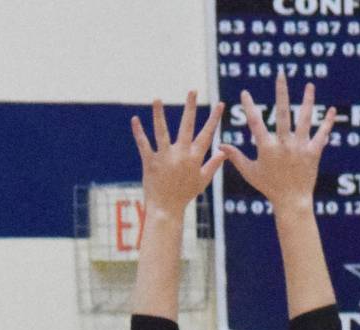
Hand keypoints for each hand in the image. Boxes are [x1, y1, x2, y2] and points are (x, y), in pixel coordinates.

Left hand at [132, 91, 225, 217]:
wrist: (166, 209)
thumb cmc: (185, 195)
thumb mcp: (202, 181)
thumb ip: (213, 164)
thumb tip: (224, 151)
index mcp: (195, 157)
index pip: (207, 134)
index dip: (214, 118)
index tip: (220, 104)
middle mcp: (181, 154)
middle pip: (186, 126)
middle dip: (190, 107)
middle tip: (192, 90)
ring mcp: (165, 157)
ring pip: (162, 131)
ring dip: (159, 114)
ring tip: (157, 99)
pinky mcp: (150, 162)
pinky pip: (144, 144)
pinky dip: (138, 132)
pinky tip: (135, 119)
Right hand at [219, 73, 335, 212]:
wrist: (291, 201)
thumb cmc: (268, 187)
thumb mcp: (250, 172)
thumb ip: (236, 157)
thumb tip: (220, 145)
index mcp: (266, 148)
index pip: (255, 123)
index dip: (249, 107)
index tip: (245, 92)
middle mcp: (284, 144)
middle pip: (282, 113)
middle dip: (281, 92)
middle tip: (280, 74)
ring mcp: (300, 147)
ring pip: (305, 119)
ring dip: (308, 101)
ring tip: (309, 85)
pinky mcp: (313, 152)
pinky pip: (322, 134)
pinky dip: (327, 122)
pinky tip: (332, 110)